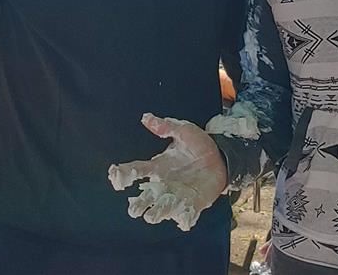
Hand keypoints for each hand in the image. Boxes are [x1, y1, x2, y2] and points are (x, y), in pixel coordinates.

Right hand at [108, 113, 226, 231]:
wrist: (221, 158)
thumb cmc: (199, 144)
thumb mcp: (183, 130)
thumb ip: (166, 126)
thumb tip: (146, 117)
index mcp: (157, 167)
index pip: (134, 171)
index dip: (122, 174)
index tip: (116, 175)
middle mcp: (163, 184)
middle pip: (143, 198)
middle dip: (138, 205)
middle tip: (135, 208)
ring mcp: (177, 196)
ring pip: (160, 211)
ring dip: (156, 214)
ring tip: (152, 216)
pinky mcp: (193, 205)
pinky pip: (185, 217)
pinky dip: (183, 220)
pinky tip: (184, 219)